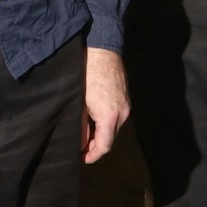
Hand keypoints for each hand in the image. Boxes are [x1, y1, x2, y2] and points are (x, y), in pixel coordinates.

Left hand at [83, 47, 129, 163]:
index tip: (82, 158)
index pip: (104, 146)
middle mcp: (123, 113)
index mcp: (110, 116)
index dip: (92, 155)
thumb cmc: (87, 73)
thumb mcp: (79, 102)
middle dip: (96, 144)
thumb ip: (81, 125)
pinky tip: (93, 117)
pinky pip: (117, 116)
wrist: (102, 48)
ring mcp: (126, 104)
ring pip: (114, 127)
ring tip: (85, 131)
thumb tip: (80, 143)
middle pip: (110, 138)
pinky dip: (106, 121)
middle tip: (80, 146)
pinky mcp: (126, 97)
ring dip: (101, 132)